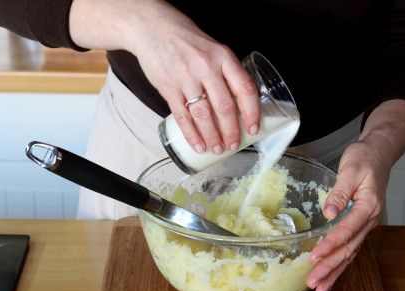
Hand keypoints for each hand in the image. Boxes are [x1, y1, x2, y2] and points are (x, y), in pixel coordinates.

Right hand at [70, 0, 260, 152]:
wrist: (151, 27)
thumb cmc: (186, 40)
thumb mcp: (212, 49)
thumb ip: (225, 72)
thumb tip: (238, 106)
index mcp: (223, 56)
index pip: (244, 88)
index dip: (251, 112)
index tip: (253, 128)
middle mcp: (206, 67)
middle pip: (225, 106)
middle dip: (231, 131)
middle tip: (233, 145)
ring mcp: (186, 77)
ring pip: (203, 115)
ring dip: (212, 136)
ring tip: (217, 148)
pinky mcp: (168, 87)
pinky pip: (182, 116)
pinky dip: (191, 134)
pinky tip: (197, 145)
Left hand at [306, 139, 390, 290]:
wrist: (379, 155)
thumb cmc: (365, 159)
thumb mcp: (351, 169)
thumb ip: (340, 192)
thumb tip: (329, 211)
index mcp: (369, 206)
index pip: (347, 230)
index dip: (331, 244)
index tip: (315, 256)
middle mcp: (369, 220)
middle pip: (349, 249)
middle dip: (330, 267)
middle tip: (314, 282)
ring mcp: (365, 226)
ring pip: (350, 254)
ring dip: (334, 273)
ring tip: (319, 290)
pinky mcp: (358, 227)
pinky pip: (349, 250)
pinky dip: (338, 266)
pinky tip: (328, 278)